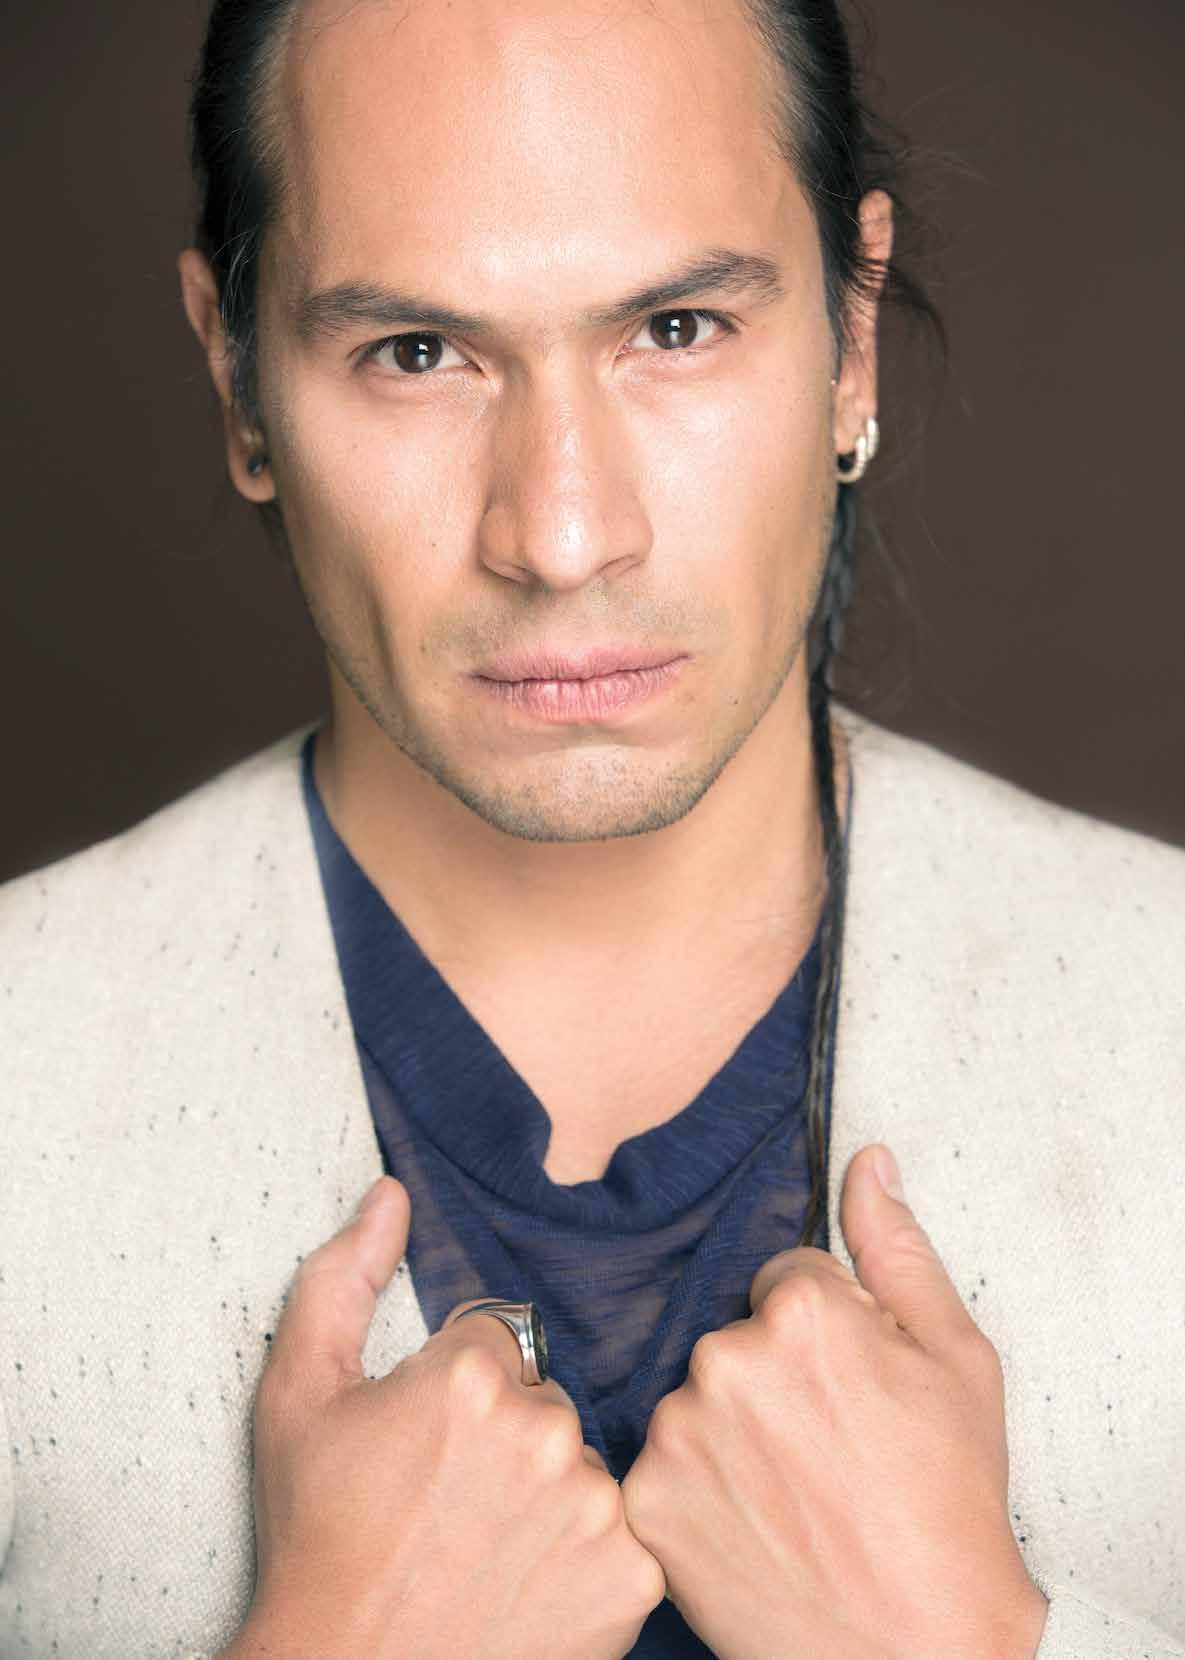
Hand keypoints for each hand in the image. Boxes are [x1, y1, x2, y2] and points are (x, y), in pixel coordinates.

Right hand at [230, 1177, 664, 1659]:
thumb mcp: (297, 1397)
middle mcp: (546, 1432)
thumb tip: (391, 1195)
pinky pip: (622, 1530)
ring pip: (583, 1463)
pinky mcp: (632, 1575)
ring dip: (548, 1493)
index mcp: (472, 1378)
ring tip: (484, 1547)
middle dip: (506, 1438)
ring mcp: (595, 1507)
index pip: (497, 1339)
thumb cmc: (317, 1540)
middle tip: (451, 1502)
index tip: (425, 1445)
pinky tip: (528, 1583)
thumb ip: (342, 1278)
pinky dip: (585, 1554)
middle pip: (544, 1400)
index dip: (456, 1392)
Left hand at [620, 1144, 1049, 1659]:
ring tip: (791, 1493)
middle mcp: (725, 1359)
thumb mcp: (956, 1361)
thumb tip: (868, 1162)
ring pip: (696, 1398)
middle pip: (736, 1337)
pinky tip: (748, 1521)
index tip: (850, 1392)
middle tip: (826, 1450)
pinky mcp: (646, 1499)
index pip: (786, 1280)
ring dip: (730, 1430)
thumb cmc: (948, 1504)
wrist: (918, 1648)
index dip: (826, 1336)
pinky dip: (697, 1486)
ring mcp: (677, 1433)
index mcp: (802, 1314)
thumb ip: (897, 1250)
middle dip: (773, 1378)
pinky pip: (663, 1461)